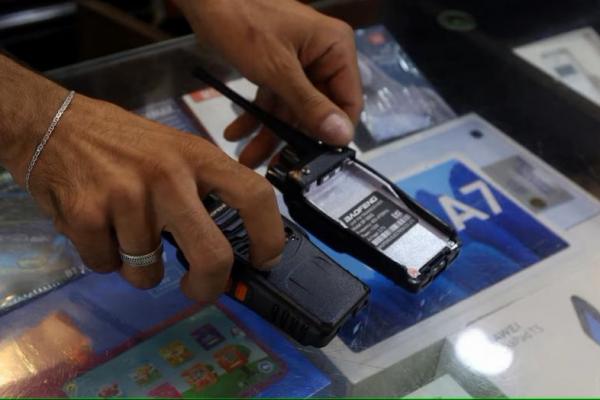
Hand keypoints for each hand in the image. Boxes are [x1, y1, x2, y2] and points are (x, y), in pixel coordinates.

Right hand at [6, 90, 284, 301]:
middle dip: (208, 287)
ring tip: (124, 232)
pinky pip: (107, 266)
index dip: (270, 236)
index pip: (254, 195)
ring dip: (138, 266)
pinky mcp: (87, 216)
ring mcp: (128, 197)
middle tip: (198, 289)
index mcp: (197, 156)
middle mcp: (169, 177)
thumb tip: (230, 249)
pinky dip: (104, 258)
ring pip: (148, 272)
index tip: (264, 260)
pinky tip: (97, 227)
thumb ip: (202, 191)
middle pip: (213, 255)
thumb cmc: (121, 142)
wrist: (51, 124)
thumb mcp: (174, 151)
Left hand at [178, 0, 362, 167]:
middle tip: (274, 167)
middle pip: (317, 111)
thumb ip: (310, 105)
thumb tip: (342, 136)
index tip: (316, 160)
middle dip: (291, 139)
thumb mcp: (277, 69)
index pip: (348, 101)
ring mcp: (300, 64)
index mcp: (336, 50)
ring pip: (291, 110)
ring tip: (247, 158)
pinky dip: (256, 115)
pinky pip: (274, 99)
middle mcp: (323, 58)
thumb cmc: (243, 21)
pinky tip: (237, 133)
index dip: (334, 133)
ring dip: (268, 132)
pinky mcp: (278, 68)